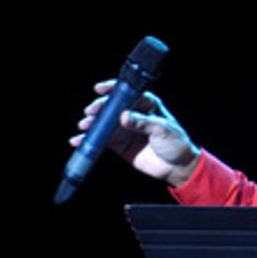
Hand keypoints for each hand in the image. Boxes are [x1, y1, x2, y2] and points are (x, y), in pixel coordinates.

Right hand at [71, 80, 200, 187]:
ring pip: (104, 123)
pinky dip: (90, 140)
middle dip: (99, 108)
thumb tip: (124, 116)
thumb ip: (143, 123)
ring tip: (84, 127)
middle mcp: (134, 113)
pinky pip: (102, 140)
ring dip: (92, 124)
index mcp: (147, 104)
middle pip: (112, 107)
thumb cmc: (176, 143)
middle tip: (90, 112)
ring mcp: (125, 129)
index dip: (112, 89)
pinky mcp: (120, 144)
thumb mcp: (163, 129)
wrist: (177, 167)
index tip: (100, 89)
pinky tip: (79, 141)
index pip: (127, 93)